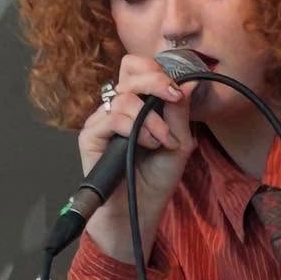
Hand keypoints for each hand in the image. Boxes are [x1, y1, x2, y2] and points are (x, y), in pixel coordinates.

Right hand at [78, 54, 194, 259]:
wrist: (140, 211)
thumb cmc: (157, 179)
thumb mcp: (179, 142)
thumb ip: (181, 112)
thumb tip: (191, 81)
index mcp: (138, 103)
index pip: (140, 68)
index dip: (157, 70)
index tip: (177, 89)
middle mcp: (118, 108)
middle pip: (129, 71)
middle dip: (154, 81)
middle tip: (171, 97)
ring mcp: (103, 120)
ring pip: (123, 96)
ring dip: (150, 118)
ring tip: (162, 141)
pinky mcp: (90, 136)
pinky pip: (111, 117)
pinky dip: (134, 128)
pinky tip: (147, 145)